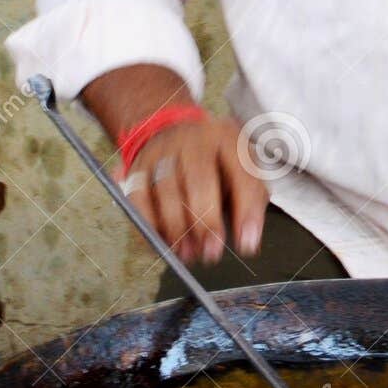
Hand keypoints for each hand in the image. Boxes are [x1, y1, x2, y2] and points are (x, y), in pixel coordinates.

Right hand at [122, 114, 268, 265]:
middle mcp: (193, 141)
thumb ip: (250, 202)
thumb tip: (248, 240)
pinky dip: (149, 226)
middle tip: (211, 253)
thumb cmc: (216, 161)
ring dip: (177, 229)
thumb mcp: (242, 170)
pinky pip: (139, 200)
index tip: (246, 244)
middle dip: (206, 223)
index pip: (241, 175)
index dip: (245, 212)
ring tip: (188, 253)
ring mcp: (162, 152)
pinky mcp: (137, 168)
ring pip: (167, 192)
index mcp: (227, 138)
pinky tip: (163, 244)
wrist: (174, 133)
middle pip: (199, 180)